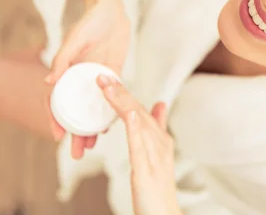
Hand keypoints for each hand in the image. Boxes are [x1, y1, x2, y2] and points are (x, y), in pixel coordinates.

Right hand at [44, 0, 129, 158]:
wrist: (112, 9)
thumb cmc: (90, 20)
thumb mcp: (76, 37)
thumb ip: (63, 58)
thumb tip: (49, 81)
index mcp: (67, 70)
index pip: (58, 100)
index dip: (56, 118)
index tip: (58, 135)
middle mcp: (80, 76)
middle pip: (76, 109)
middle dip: (75, 132)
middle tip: (77, 152)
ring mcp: (97, 76)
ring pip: (92, 107)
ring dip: (92, 126)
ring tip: (92, 145)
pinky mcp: (113, 72)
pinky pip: (111, 96)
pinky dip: (109, 110)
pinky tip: (111, 125)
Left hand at [97, 75, 181, 214]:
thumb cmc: (158, 190)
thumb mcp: (157, 157)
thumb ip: (158, 129)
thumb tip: (160, 104)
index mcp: (160, 140)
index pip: (141, 111)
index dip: (125, 93)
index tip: (110, 78)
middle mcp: (160, 145)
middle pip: (138, 113)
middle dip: (121, 93)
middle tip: (104, 76)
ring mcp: (154, 158)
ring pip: (138, 125)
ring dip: (123, 104)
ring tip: (109, 88)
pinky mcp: (146, 172)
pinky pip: (139, 148)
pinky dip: (134, 130)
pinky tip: (127, 115)